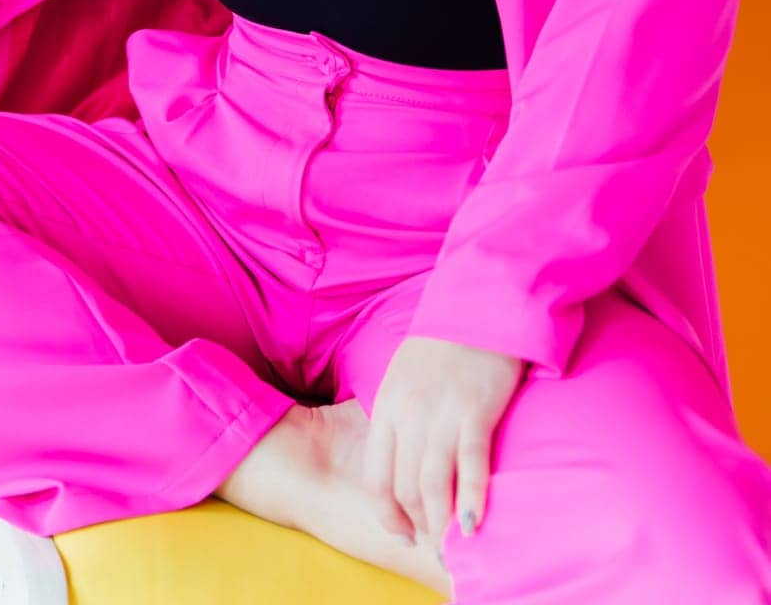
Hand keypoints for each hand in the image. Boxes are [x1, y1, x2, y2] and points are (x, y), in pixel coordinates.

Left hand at [363, 334, 525, 551]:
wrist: (479, 306)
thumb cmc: (444, 348)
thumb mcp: (405, 379)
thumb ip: (401, 419)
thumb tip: (405, 466)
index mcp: (387, 406)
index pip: (377, 477)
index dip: (388, 515)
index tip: (404, 535)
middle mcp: (408, 412)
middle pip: (405, 487)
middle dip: (418, 526)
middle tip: (434, 547)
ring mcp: (440, 411)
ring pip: (433, 483)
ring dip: (441, 524)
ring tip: (452, 548)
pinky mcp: (475, 408)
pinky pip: (470, 463)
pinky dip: (470, 499)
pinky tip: (473, 525)